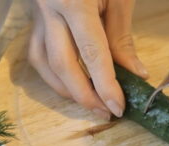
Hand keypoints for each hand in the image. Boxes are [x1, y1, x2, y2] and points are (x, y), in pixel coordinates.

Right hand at [28, 0, 148, 118]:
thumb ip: (121, 37)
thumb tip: (134, 74)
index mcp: (74, 1)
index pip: (92, 54)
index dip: (106, 85)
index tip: (118, 107)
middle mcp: (49, 11)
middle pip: (63, 65)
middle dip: (84, 95)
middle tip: (104, 111)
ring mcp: (38, 16)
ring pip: (44, 64)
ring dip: (66, 89)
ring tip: (88, 102)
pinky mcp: (34, 20)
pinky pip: (37, 54)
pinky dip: (53, 75)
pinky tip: (69, 83)